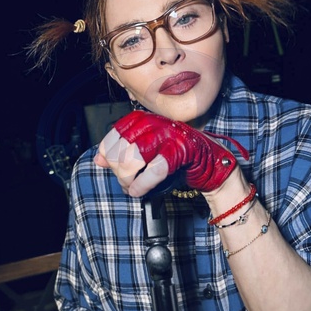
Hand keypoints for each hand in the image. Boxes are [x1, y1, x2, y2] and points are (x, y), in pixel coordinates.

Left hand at [95, 111, 247, 196]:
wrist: (212, 164)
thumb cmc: (179, 158)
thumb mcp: (147, 154)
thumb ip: (123, 153)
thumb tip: (98, 158)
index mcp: (147, 119)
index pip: (116, 131)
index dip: (107, 150)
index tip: (106, 164)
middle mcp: (157, 123)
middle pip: (123, 145)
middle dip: (118, 169)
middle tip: (124, 182)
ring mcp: (170, 135)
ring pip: (135, 155)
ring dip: (128, 177)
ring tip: (131, 187)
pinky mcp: (182, 150)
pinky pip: (156, 168)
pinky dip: (143, 183)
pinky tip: (139, 191)